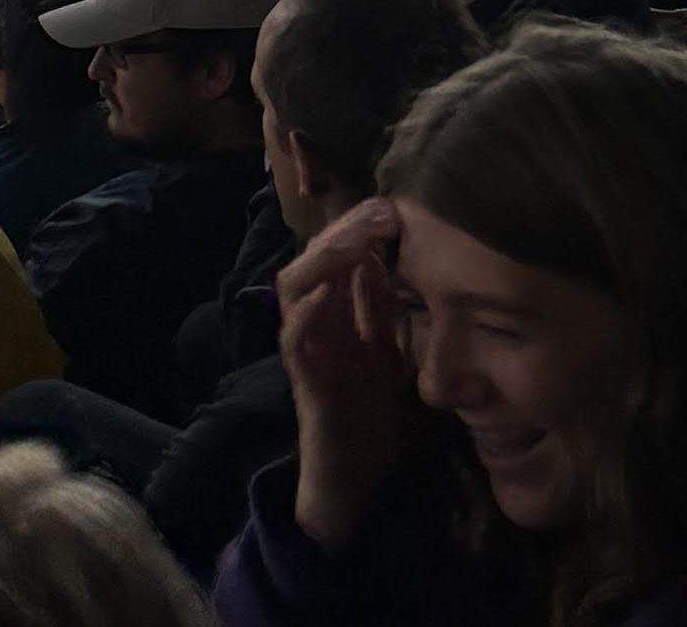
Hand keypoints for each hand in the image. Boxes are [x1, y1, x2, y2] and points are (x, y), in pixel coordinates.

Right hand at [277, 198, 422, 549]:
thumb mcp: (391, 351)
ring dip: (323, 261)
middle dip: (344, 233)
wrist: (357, 477)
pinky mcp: (305, 382)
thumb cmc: (374, 417)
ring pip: (294, 289)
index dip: (360, 228)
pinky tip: (327, 291)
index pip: (340, 257)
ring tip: (354, 241)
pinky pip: (293, 340)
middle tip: (380, 213)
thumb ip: (385, 310)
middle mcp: (316, 325)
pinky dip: (306, 313)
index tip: (393, 209)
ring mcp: (307, 350)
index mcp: (338, 315)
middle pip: (315, 262)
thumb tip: (389, 258)